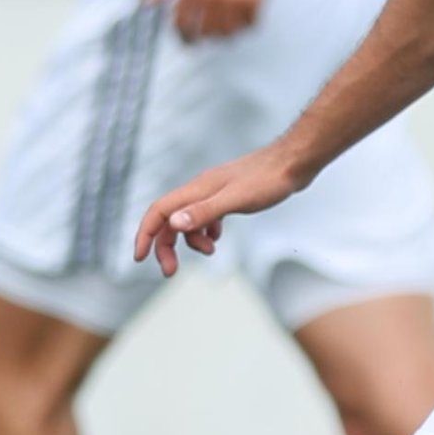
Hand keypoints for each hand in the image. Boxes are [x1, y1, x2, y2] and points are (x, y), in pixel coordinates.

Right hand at [134, 144, 307, 274]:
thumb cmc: (268, 180)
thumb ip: (205, 212)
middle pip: (170, 219)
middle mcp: (200, 189)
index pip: (159, 212)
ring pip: (188, 219)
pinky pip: (206, 216)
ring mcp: (214, 192)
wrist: (293, 163)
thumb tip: (174, 225)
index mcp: (196, 190)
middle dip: (166, 246)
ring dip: (191, 240)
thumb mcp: (236, 200)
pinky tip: (217, 238)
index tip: (140, 258)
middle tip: (171, 271)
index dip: (145, 234)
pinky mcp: (228, 195)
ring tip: (210, 252)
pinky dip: (206, 231)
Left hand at [155, 0, 276, 41]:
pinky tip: (243, 16)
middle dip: (204, 37)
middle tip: (207, 36)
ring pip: (227, 31)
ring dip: (226, 33)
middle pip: (204, 32)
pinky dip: (246, 24)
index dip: (182, 34)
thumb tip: (147, 1)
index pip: (180, 22)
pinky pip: (250, 23)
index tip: (186, 37)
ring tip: (225, 27)